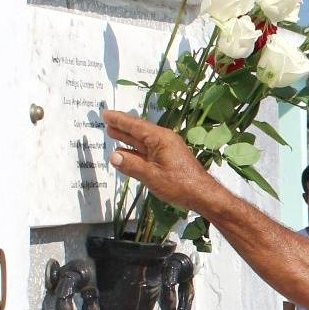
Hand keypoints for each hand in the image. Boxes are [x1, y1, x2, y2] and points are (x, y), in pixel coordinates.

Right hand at [103, 110, 223, 215]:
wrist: (203, 195)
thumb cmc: (180, 184)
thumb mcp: (152, 175)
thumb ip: (131, 165)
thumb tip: (114, 157)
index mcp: (161, 139)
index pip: (135, 126)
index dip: (119, 120)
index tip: (106, 114)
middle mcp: (164, 141)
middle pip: (138, 131)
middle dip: (122, 126)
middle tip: (106, 120)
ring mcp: (166, 151)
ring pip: (142, 142)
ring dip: (127, 138)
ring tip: (112, 132)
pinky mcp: (168, 160)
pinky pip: (147, 152)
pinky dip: (134, 151)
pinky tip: (125, 152)